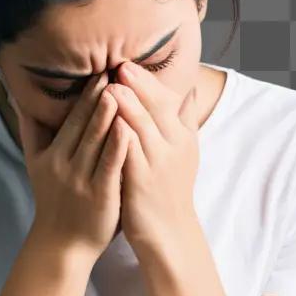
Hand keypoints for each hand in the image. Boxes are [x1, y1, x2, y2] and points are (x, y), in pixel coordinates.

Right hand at [12, 72, 129, 262]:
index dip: (86, 93)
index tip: (100, 68)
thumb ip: (32, 131)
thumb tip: (19, 98)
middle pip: (83, 123)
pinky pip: (109, 165)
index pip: (71, 117)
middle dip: (98, 95)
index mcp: (51, 153)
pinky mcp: (99, 194)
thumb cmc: (55, 202)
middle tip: (113, 67)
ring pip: (95, 140)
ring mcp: (81, 178)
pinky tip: (127, 127)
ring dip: (107, 113)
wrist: (61, 245)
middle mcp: (64, 162)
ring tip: (119, 88)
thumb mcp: (36, 164)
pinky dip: (117, 145)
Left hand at [104, 61, 201, 255]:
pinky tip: (106, 123)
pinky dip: (120, 135)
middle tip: (120, 64)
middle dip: (138, 85)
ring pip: (143, 127)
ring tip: (111, 86)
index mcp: (182, 137)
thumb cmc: (168, 190)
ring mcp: (159, 163)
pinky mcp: (142, 181)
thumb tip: (189, 90)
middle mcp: (174, 146)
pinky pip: (130, 153)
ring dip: (127, 105)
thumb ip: (185, 121)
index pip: (168, 100)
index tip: (129, 62)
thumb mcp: (184, 153)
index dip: (148, 81)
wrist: (168, 233)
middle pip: (157, 107)